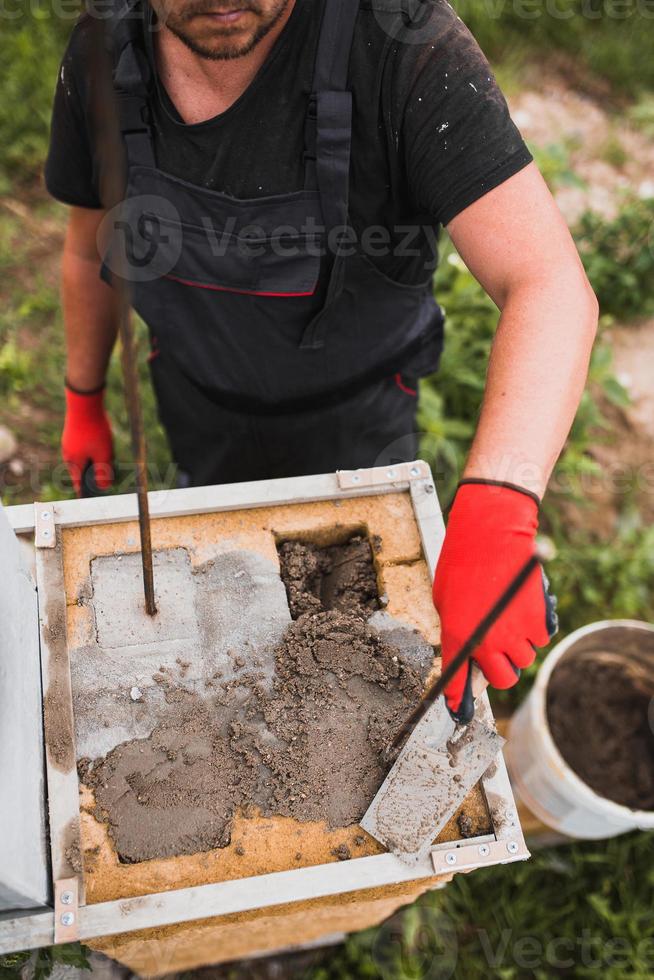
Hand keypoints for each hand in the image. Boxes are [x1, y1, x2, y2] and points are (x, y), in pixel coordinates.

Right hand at [61, 384, 113, 495]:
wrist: (84, 403)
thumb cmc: (94, 430)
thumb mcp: (103, 454)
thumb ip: (103, 472)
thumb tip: (104, 487)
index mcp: (74, 463)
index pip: (78, 483)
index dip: (86, 491)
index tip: (90, 499)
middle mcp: (68, 454)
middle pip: (82, 470)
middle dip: (94, 473)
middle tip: (106, 476)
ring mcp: (69, 443)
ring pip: (84, 457)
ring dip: (95, 459)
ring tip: (108, 456)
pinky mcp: (73, 433)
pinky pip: (84, 446)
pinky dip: (93, 448)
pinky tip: (103, 443)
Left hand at [433, 480, 557, 722]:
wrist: (492, 534)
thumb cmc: (463, 562)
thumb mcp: (446, 600)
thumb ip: (457, 631)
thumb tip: (468, 655)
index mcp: (457, 636)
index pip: (457, 681)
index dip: (459, 700)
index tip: (458, 711)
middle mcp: (486, 642)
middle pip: (503, 679)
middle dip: (501, 669)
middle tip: (498, 652)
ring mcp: (514, 634)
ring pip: (523, 659)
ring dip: (519, 646)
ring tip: (509, 618)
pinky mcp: (537, 621)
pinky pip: (540, 639)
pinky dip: (535, 630)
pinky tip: (523, 608)